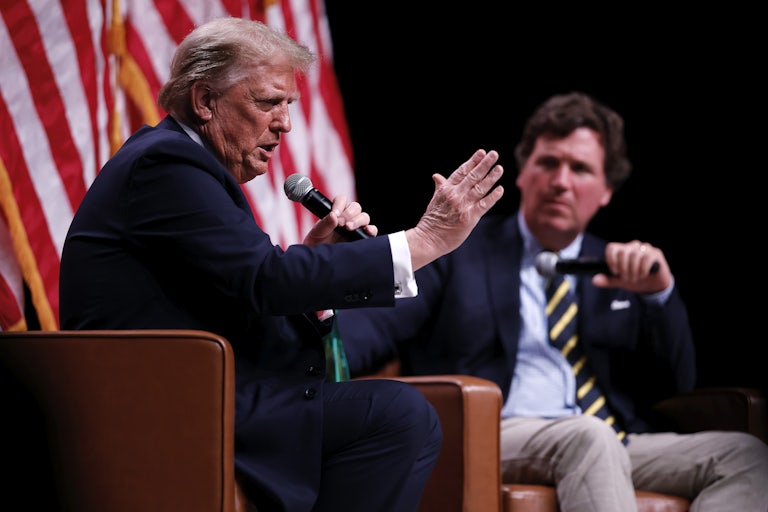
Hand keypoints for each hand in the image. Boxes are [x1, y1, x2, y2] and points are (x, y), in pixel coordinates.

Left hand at [303, 195, 377, 245]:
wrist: (321, 261)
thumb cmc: (317, 244)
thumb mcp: (317, 233)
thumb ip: (325, 224)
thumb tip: (334, 215)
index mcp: (336, 212)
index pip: (342, 200)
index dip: (340, 204)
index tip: (335, 214)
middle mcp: (348, 218)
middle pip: (355, 207)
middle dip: (348, 213)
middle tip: (340, 223)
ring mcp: (356, 228)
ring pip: (364, 217)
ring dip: (358, 220)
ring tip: (348, 228)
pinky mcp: (362, 238)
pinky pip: (372, 230)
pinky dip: (371, 229)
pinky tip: (367, 231)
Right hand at [406, 149, 503, 269]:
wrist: (428, 239)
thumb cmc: (431, 221)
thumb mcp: (434, 200)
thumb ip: (440, 187)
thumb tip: (436, 176)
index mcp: (446, 189)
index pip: (461, 171)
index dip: (473, 161)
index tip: (482, 152)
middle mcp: (455, 194)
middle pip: (473, 176)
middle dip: (484, 164)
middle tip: (494, 154)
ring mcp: (462, 205)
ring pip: (480, 188)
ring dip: (491, 177)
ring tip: (499, 168)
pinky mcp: (469, 218)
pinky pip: (484, 204)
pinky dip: (493, 196)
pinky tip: (500, 189)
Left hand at [592, 240, 671, 292]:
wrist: (653, 287)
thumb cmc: (635, 280)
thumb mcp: (619, 282)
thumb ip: (607, 280)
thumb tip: (594, 280)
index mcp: (622, 251)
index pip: (612, 247)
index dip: (611, 259)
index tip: (615, 272)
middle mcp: (632, 246)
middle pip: (623, 251)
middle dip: (623, 268)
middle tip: (626, 278)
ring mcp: (645, 249)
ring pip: (634, 254)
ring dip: (633, 270)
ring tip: (634, 279)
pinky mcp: (655, 253)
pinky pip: (646, 258)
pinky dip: (643, 269)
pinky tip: (643, 275)